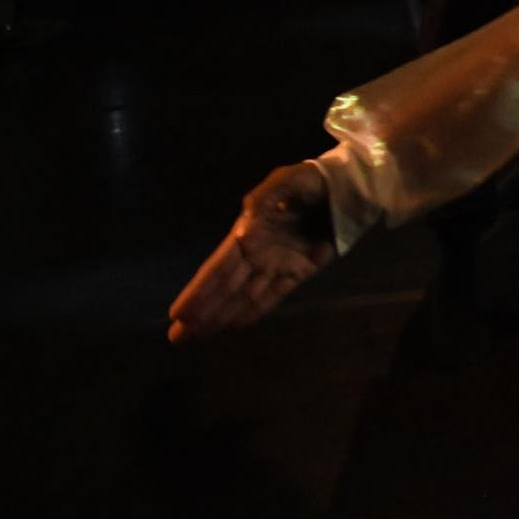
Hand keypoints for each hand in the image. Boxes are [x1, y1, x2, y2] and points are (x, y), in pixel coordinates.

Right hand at [167, 162, 335, 343]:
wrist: (341, 188)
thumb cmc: (309, 181)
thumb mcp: (285, 180)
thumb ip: (264, 199)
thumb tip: (244, 229)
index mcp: (246, 233)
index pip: (217, 269)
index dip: (199, 292)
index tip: (178, 313)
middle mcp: (257, 254)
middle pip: (225, 290)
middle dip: (202, 314)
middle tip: (177, 338)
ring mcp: (278, 265)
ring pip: (245, 298)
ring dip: (222, 317)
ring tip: (197, 337)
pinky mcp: (300, 271)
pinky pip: (274, 295)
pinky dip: (255, 310)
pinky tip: (234, 326)